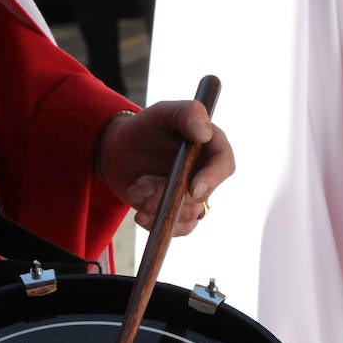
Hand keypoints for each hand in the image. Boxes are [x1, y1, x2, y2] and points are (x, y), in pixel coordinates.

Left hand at [96, 100, 234, 234]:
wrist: (119, 152)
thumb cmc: (144, 128)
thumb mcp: (162, 113)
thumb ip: (186, 113)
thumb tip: (204, 133)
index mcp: (211, 146)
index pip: (224, 165)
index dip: (212, 179)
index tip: (192, 188)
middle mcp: (207, 172)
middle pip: (202, 194)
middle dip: (170, 194)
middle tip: (142, 185)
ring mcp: (193, 194)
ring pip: (189, 214)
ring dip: (158, 206)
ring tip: (135, 190)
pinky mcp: (180, 211)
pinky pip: (179, 229)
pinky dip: (159, 224)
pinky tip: (140, 215)